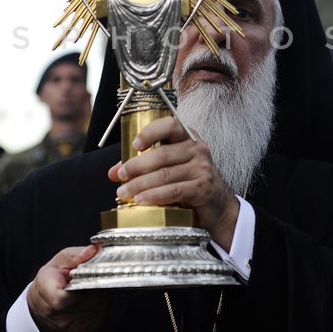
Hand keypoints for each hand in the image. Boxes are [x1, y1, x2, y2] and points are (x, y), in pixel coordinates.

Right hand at [26, 245, 109, 331]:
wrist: (44, 304)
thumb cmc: (50, 282)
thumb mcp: (57, 262)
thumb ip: (74, 255)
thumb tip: (92, 251)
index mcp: (53, 299)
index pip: (74, 294)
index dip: (86, 280)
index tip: (89, 271)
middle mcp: (64, 317)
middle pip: (94, 296)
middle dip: (97, 281)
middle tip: (93, 273)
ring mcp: (77, 325)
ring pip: (103, 303)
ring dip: (102, 291)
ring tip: (92, 283)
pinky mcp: (88, 329)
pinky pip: (104, 311)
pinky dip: (103, 301)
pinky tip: (93, 294)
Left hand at [108, 116, 239, 247]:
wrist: (218, 206)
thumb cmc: (190, 182)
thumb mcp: (170, 168)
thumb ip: (143, 166)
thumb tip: (114, 172)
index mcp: (188, 137)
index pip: (170, 125)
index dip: (151, 132)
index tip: (135, 144)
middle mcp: (197, 149)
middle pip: (162, 154)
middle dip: (137, 166)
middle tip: (120, 176)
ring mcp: (202, 168)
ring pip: (165, 174)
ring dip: (141, 184)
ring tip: (124, 192)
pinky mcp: (203, 188)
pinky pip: (174, 190)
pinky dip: (155, 195)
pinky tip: (141, 200)